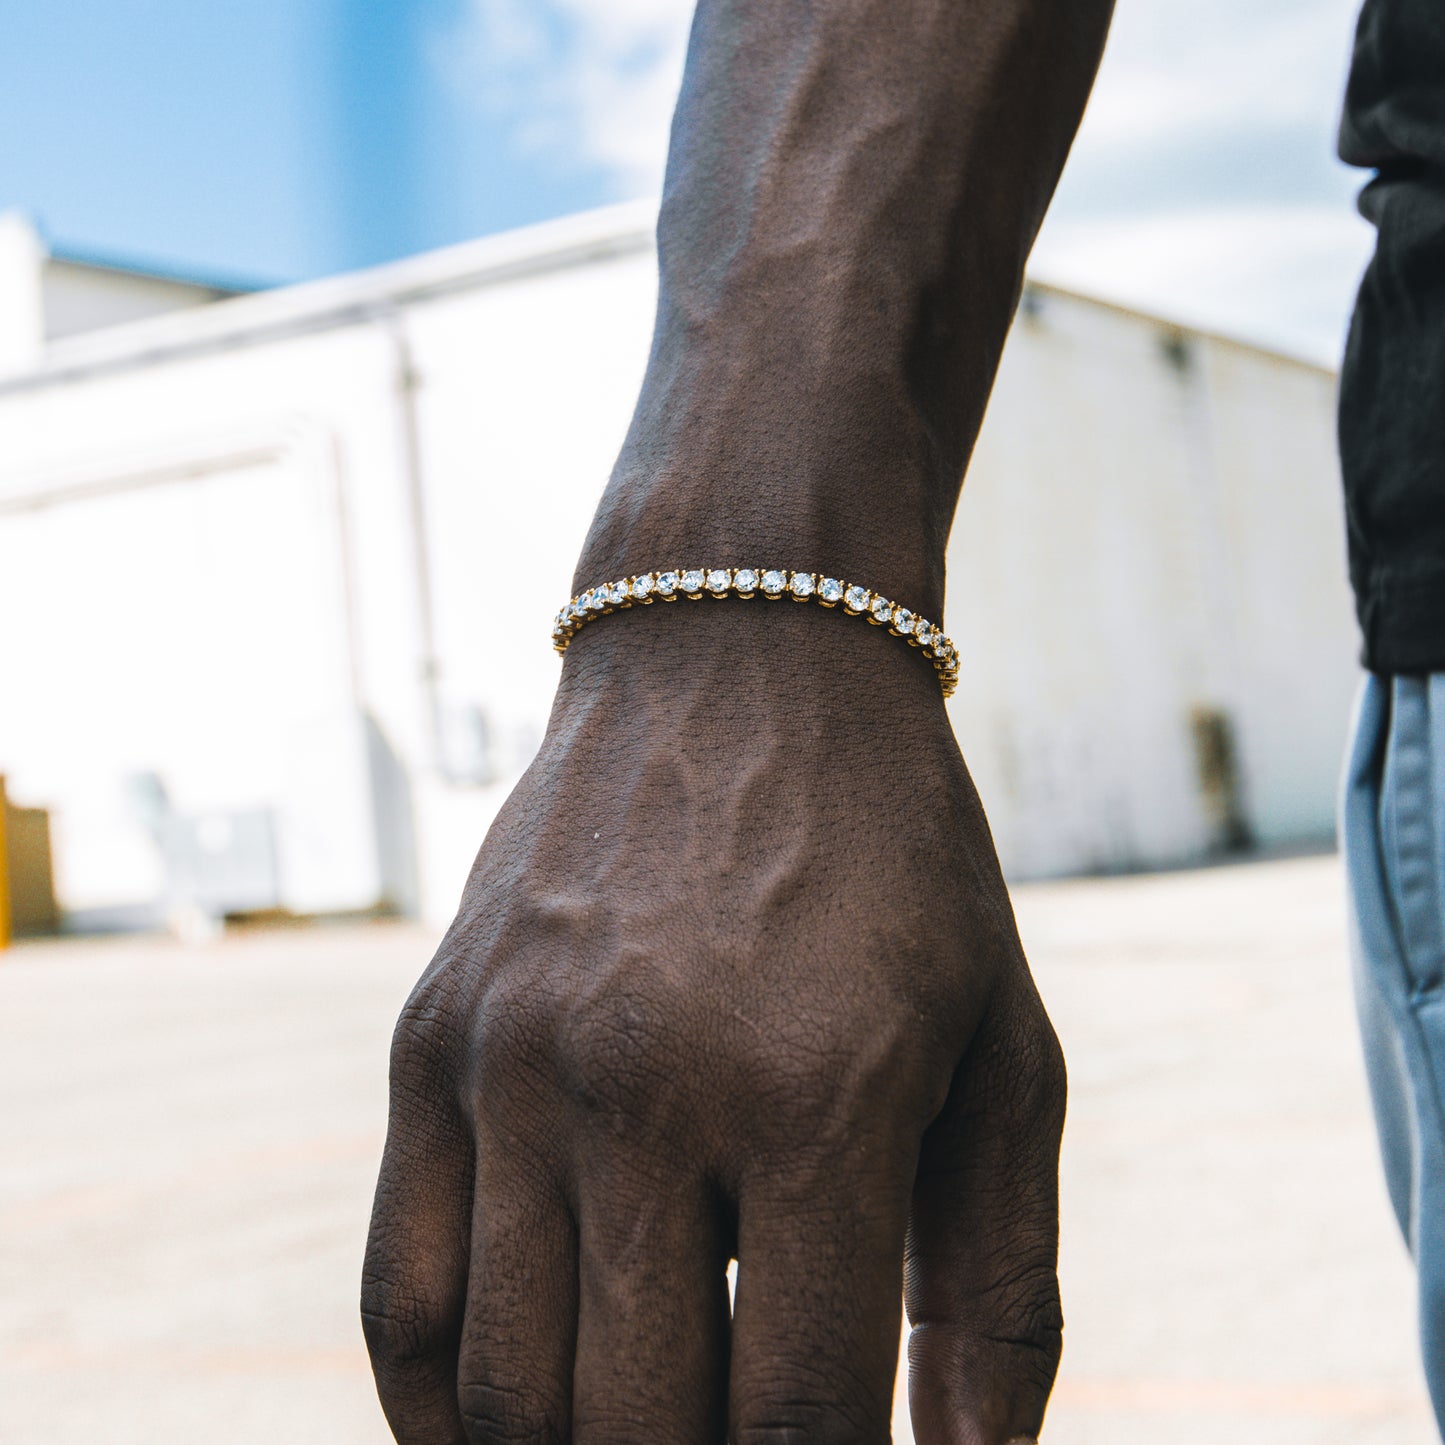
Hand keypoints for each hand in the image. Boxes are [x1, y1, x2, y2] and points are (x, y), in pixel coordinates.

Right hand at [361, 602, 1065, 1443]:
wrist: (737, 666)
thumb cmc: (894, 865)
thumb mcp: (1002, 1045)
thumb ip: (1000, 1280)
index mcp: (823, 1094)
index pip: (808, 1420)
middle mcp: (649, 1083)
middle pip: (644, 1430)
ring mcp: (517, 1063)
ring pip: (512, 1391)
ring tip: (651, 1435)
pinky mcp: (431, 1041)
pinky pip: (399, 1296)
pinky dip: (439, 1418)